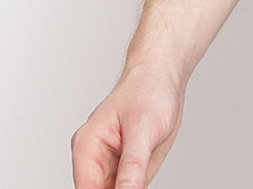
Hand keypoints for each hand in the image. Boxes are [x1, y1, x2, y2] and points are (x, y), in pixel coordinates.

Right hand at [71, 63, 184, 188]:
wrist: (164, 76)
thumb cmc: (149, 90)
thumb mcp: (143, 128)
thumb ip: (133, 165)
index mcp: (87, 147)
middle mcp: (94, 159)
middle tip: (139, 181)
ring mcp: (111, 165)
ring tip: (145, 164)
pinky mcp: (128, 168)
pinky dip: (139, 188)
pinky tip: (148, 167)